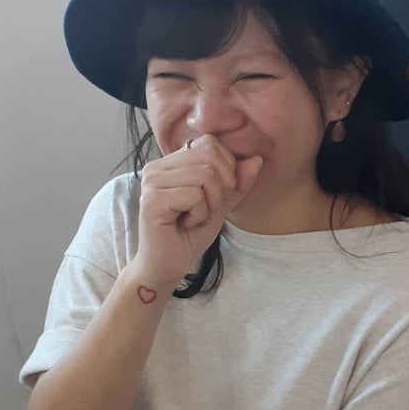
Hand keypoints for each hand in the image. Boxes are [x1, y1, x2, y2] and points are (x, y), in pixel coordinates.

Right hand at [129, 134, 262, 290]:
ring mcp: (151, 181)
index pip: (210, 143)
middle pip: (210, 156)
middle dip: (222, 187)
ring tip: (195, 217)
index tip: (214, 197)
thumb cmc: (189, 235)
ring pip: (205, 174)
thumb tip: (256, 159)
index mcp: (170, 162)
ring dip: (211, 203)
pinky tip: (185, 224)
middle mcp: (156, 166)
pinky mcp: (152, 199)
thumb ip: (237, 182)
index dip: (225, 169)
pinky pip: (195, 195)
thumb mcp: (220, 204)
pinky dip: (200, 214)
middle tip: (207, 210)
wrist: (165, 267)